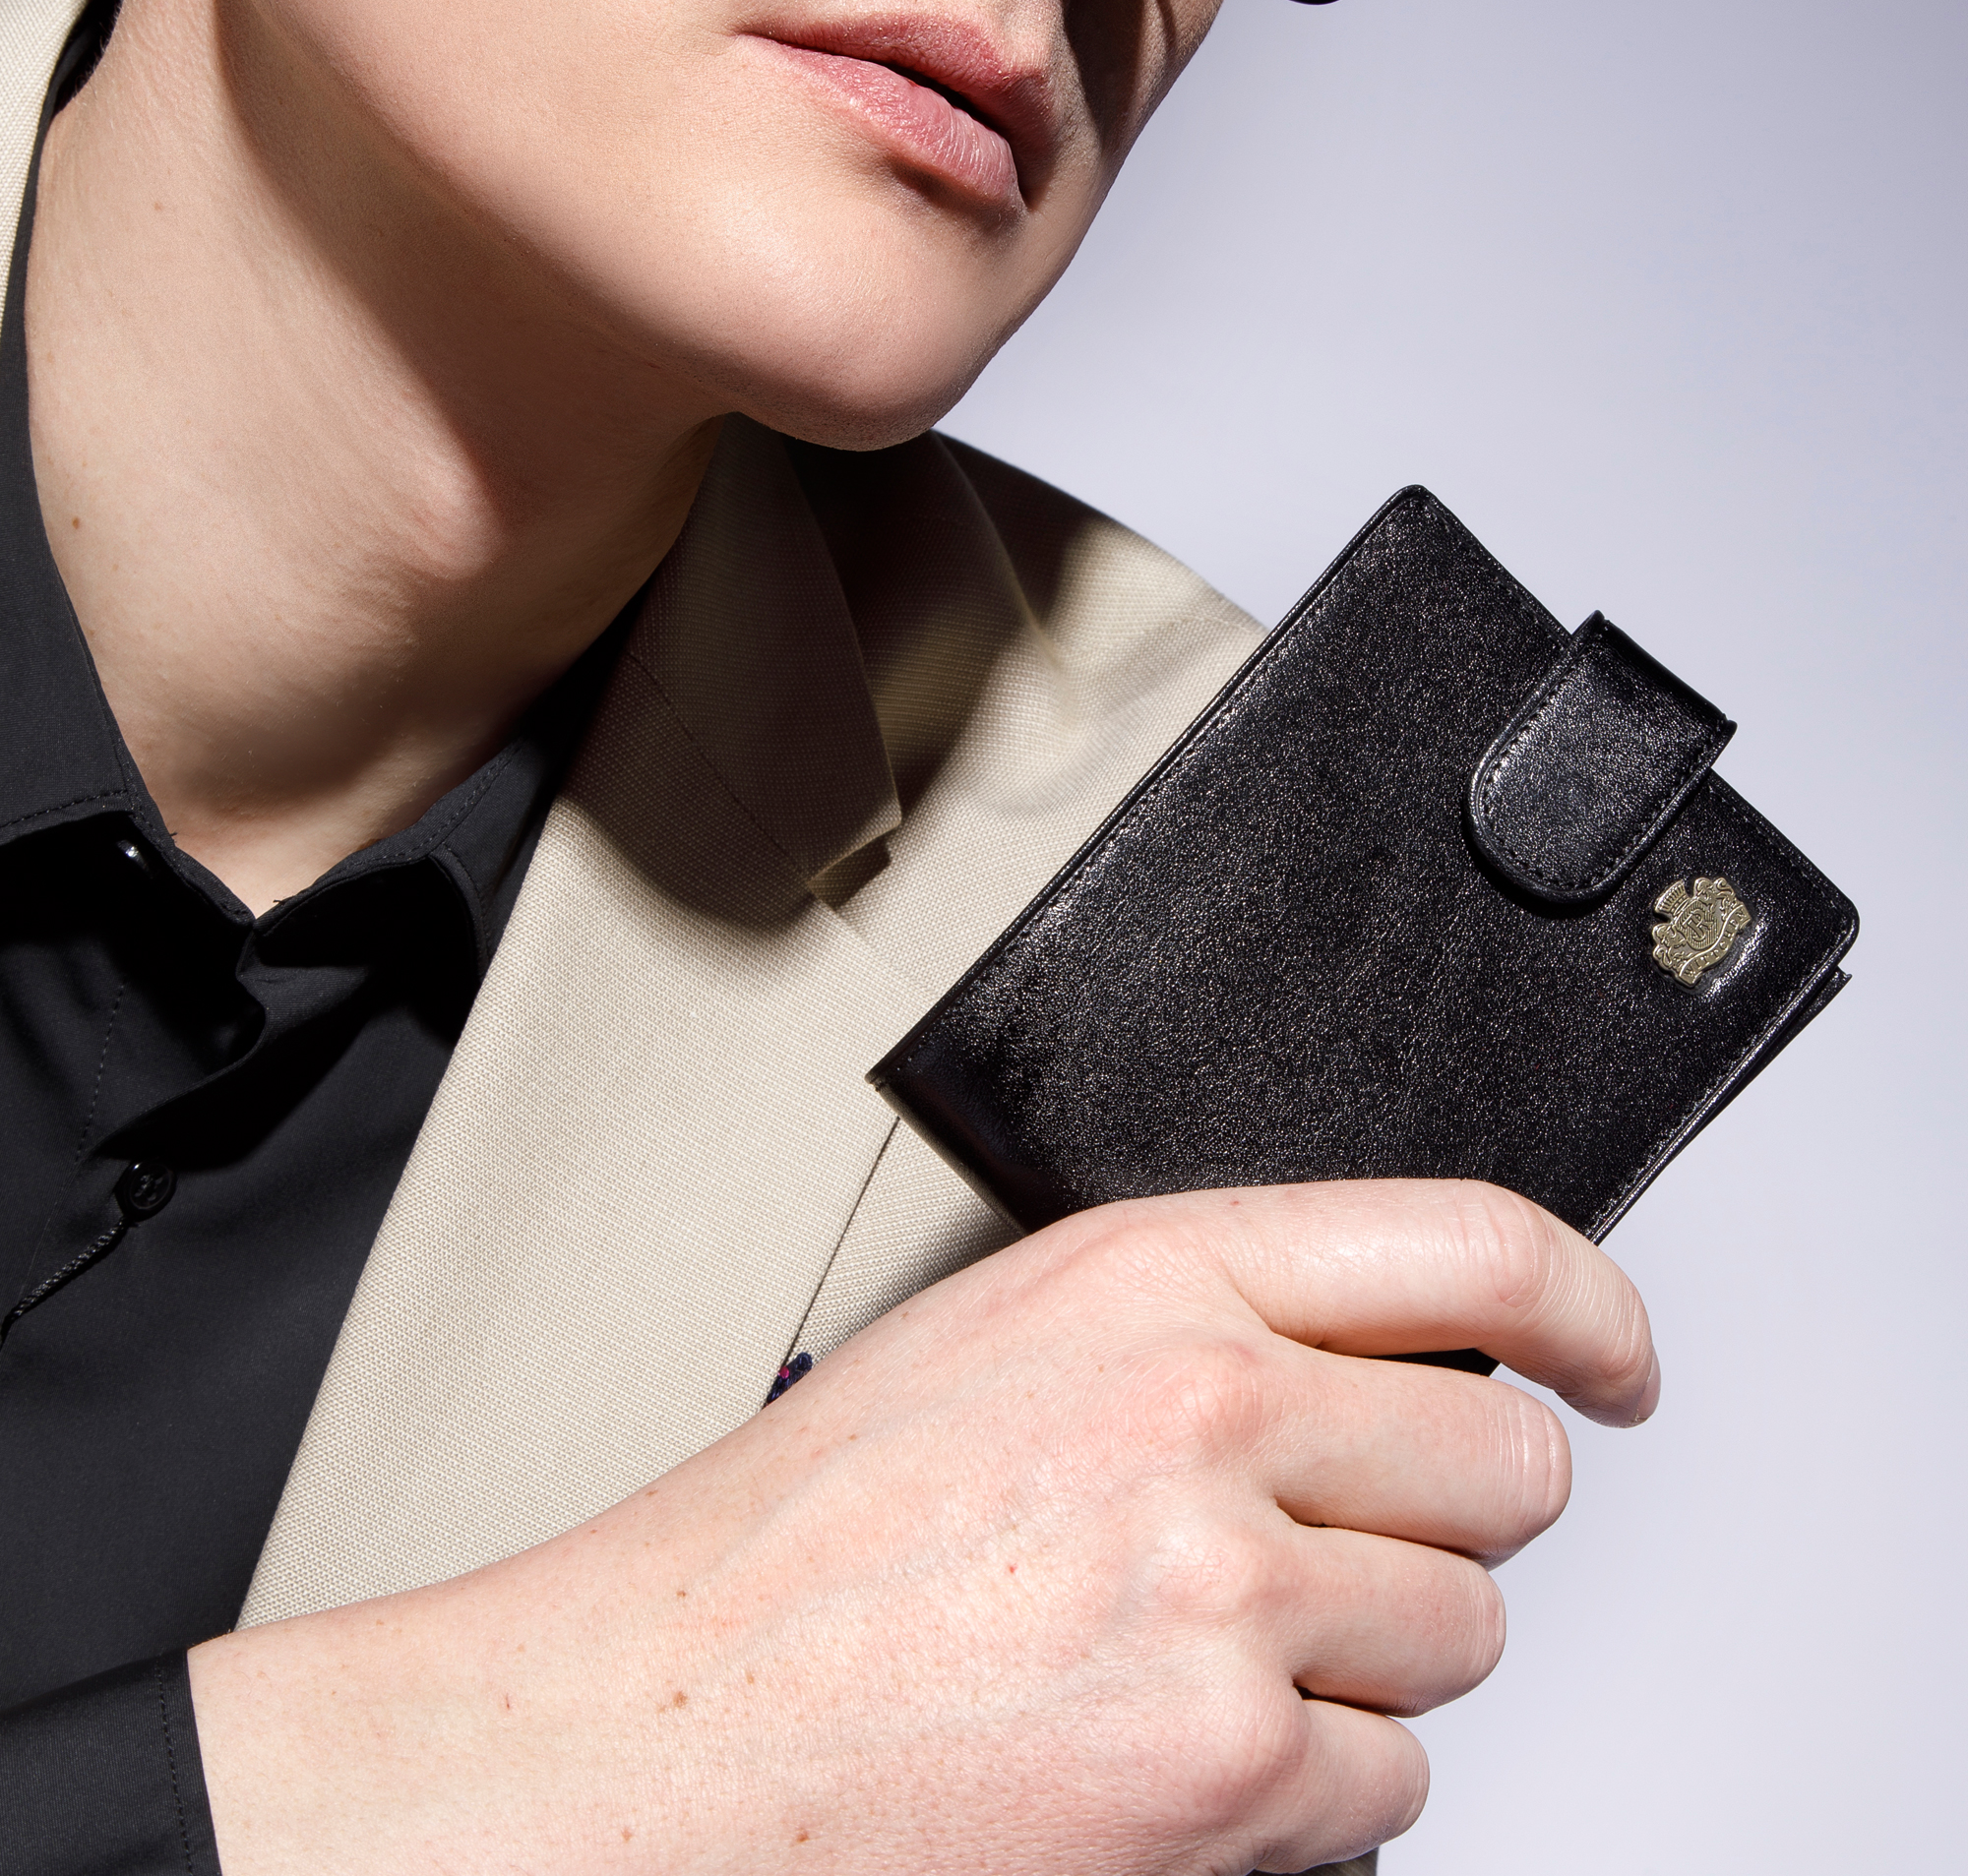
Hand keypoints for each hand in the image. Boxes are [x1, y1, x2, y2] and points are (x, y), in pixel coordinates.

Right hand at [190, 1179, 1655, 1874]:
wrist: (651, 1736)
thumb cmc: (790, 1553)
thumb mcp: (999, 1344)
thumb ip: (1196, 1323)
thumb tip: (1367, 1364)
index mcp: (1148, 1272)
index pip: (1474, 1241)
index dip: (1592, 1307)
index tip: (1618, 1357)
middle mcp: (1204, 1407)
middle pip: (1507, 1464)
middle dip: (1452, 1522)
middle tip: (1346, 1554)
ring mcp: (1224, 1592)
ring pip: (1457, 1639)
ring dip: (1366, 1666)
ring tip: (1198, 1661)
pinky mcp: (1229, 1770)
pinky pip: (1390, 1791)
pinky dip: (1311, 1798)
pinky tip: (1175, 1759)